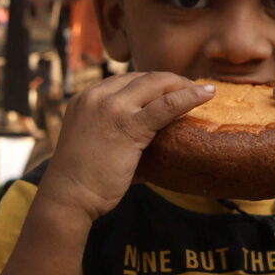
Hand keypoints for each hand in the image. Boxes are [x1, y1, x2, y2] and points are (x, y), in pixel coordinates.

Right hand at [38, 73, 210, 223]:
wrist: (68, 197)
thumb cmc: (81, 179)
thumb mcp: (92, 140)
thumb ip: (113, 129)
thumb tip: (145, 136)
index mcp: (85, 97)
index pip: (126, 80)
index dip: (152, 83)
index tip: (169, 90)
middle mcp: (97, 96)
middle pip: (143, 77)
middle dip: (169, 81)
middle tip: (190, 89)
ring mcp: (111, 108)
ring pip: (156, 84)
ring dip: (182, 85)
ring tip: (202, 91)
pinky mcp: (128, 126)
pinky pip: (166, 105)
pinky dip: (189, 96)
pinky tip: (206, 95)